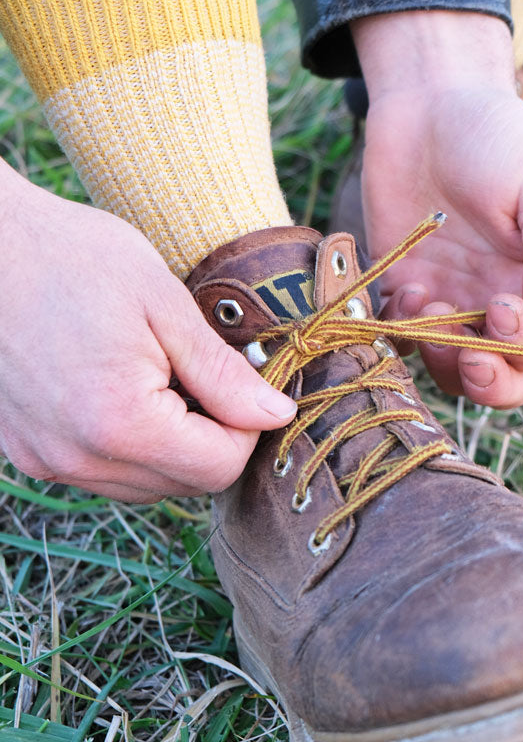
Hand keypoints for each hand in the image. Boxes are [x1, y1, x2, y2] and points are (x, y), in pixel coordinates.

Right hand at [0, 164, 296, 502]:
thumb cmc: (74, 256)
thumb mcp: (165, 304)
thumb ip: (223, 373)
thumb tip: (277, 415)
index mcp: (119, 423)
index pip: (218, 468)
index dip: (247, 428)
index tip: (241, 379)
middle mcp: (76, 458)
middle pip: (183, 484)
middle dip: (211, 437)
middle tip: (201, 371)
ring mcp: (45, 460)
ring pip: (144, 484)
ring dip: (171, 443)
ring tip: (160, 374)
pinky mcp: (26, 451)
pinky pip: (102, 470)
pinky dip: (129, 443)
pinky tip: (123, 387)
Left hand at [352, 11, 522, 407]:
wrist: (430, 101)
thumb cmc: (498, 139)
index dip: (521, 348)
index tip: (501, 305)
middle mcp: (492, 301)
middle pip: (496, 378)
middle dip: (486, 380)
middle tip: (468, 353)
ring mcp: (445, 297)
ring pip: (445, 366)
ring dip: (437, 354)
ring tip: (427, 302)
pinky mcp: (399, 284)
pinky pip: (397, 334)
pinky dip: (398, 328)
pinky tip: (403, 286)